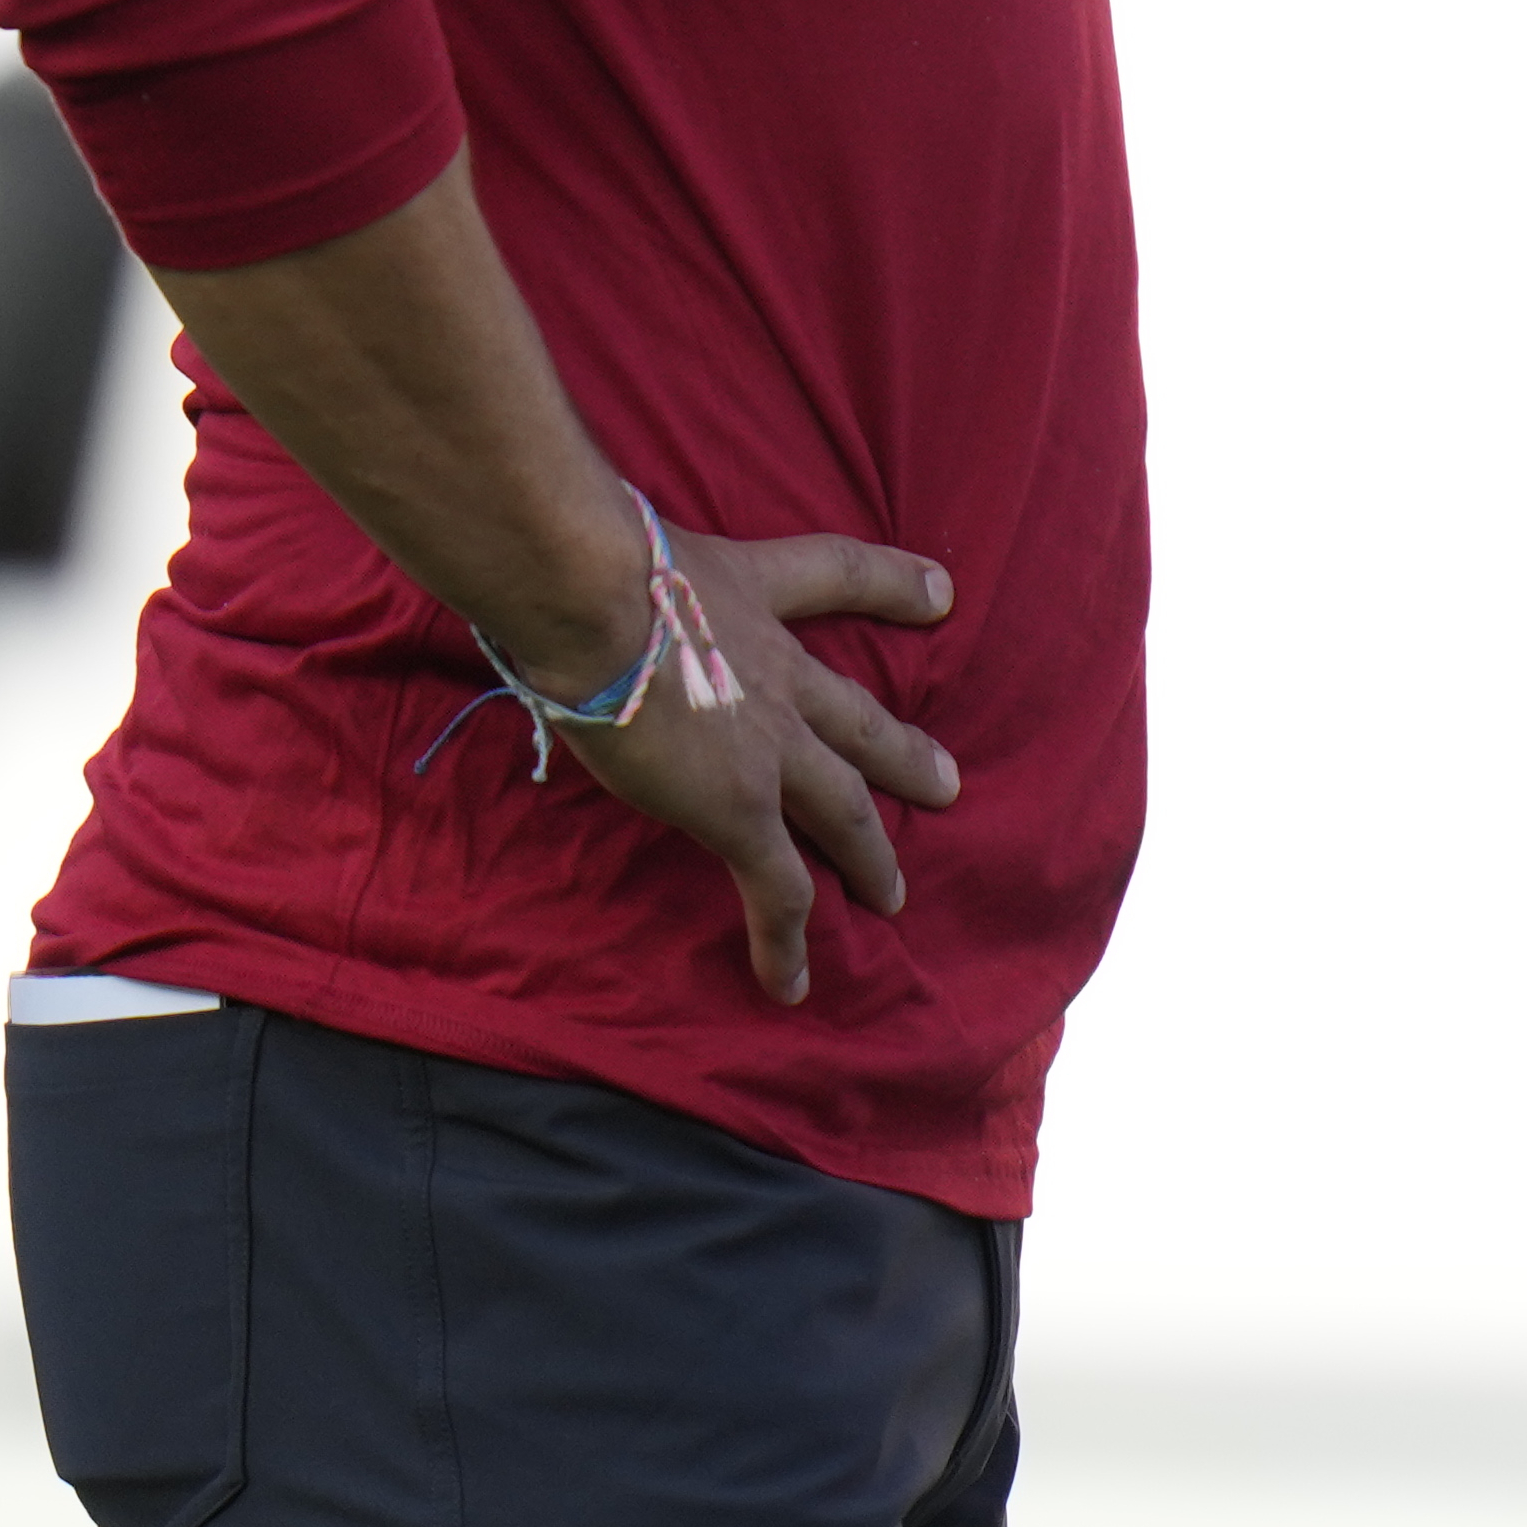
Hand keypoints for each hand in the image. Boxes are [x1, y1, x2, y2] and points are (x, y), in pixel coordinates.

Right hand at [557, 523, 966, 1005]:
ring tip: (893, 894)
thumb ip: (624, 565)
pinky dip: (787, 941)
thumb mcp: (628, 543)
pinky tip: (794, 984)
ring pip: (843, 808)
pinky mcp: (740, 809)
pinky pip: (776, 889)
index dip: (895, 584)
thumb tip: (579, 565)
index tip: (942, 594)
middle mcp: (777, 672)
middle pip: (858, 719)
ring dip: (869, 854)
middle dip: (902, 754)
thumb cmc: (588, 556)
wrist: (592, 596)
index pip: (839, 576)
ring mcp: (769, 745)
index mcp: (750, 595)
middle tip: (947, 782)